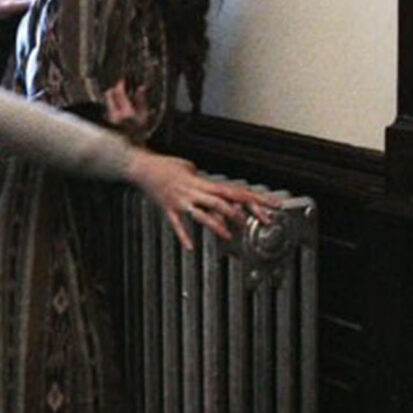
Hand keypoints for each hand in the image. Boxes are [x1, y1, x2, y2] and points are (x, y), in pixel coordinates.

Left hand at [104, 80, 149, 139]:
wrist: (129, 149)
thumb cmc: (139, 134)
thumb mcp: (144, 117)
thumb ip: (142, 101)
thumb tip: (141, 88)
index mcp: (126, 112)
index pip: (119, 92)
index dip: (120, 84)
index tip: (123, 80)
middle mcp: (115, 115)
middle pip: (109, 95)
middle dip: (114, 89)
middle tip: (120, 87)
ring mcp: (109, 119)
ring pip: (108, 102)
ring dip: (113, 98)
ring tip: (121, 98)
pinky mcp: (105, 122)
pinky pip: (108, 109)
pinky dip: (112, 105)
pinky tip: (118, 108)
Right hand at [124, 150, 279, 251]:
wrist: (142, 167)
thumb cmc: (165, 166)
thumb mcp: (188, 167)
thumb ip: (202, 180)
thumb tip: (211, 186)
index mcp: (203, 182)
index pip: (234, 191)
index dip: (254, 199)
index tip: (270, 206)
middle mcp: (195, 191)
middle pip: (224, 201)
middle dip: (241, 213)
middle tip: (257, 222)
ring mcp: (182, 201)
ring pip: (202, 213)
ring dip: (216, 224)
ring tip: (227, 235)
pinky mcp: (169, 209)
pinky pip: (178, 224)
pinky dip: (184, 235)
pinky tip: (190, 247)